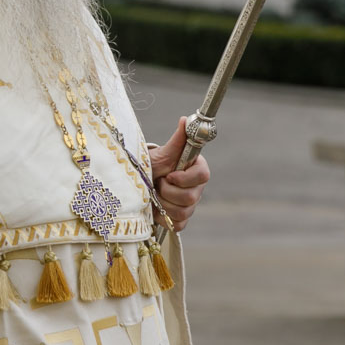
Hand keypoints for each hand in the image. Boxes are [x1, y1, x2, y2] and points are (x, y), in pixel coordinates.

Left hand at [147, 117, 210, 231]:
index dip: (184, 178)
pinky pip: (177, 224)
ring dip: (163, 203)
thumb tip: (186, 119)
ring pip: (183, 212)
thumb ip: (178, 140)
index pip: (203, 176)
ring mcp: (190, 206)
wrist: (140, 183)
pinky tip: (156, 207)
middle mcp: (197, 188)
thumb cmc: (152, 165)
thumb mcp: (162, 153)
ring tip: (154, 194)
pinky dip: (163, 217)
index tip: (169, 175)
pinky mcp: (182, 220)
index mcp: (197, 169)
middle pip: (191, 198)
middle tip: (157, 183)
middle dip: (167, 192)